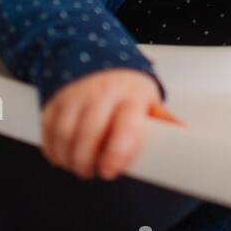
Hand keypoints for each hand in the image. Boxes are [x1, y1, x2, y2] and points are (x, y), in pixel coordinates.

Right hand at [40, 69, 181, 180]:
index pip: (124, 125)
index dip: (116, 152)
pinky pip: (47, 127)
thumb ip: (161, 120)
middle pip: (89, 131)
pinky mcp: (55, 98)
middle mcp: (101, 92)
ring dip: (68, 157)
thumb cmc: (126, 88)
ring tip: (78, 168)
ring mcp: (75, 94)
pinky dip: (51, 148)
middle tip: (92, 173)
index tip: (110, 171)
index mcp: (130, 95)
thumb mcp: (148, 99)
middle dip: (87, 160)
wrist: (97, 56)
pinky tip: (61, 158)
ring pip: (64, 131)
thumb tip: (183, 134)